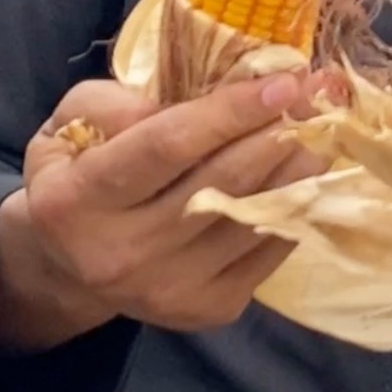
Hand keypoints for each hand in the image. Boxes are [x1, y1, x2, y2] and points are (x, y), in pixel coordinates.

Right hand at [0, 71, 333, 353]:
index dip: (230, 112)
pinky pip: (269, 250)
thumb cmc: (78, 173)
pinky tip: (311, 172)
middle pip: (220, 183)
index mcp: (74, 202)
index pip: (167, 147)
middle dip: (277, 130)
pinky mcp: (208, 310)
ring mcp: (168, 289)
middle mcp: (120, 254)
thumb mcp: (70, 122)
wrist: (70, 265)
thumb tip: (199, 97)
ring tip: (322, 128)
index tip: (284, 81)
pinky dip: (297, 206)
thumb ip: (119, 102)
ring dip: (299, 167)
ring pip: (253, 216)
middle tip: (318, 93)